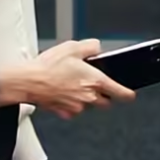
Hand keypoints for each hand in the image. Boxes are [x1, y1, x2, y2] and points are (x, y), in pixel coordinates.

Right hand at [0, 39, 134, 118]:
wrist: (28, 81)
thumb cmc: (48, 66)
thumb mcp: (73, 47)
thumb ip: (90, 47)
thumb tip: (97, 48)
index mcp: (95, 81)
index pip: (120, 92)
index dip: (127, 94)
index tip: (130, 95)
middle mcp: (88, 97)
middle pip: (105, 101)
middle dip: (103, 94)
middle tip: (93, 83)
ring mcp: (76, 107)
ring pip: (88, 106)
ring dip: (85, 97)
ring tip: (72, 83)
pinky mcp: (64, 112)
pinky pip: (73, 110)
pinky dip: (71, 102)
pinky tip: (62, 91)